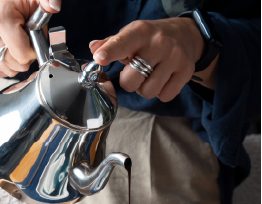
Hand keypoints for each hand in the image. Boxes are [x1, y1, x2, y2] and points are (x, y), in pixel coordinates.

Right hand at [0, 0, 60, 79]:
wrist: (6, 3)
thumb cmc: (21, 3)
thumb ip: (47, 0)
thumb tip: (53, 6)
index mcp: (0, 19)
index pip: (22, 55)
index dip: (33, 51)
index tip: (33, 37)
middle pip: (16, 66)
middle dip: (26, 57)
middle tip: (25, 40)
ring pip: (7, 71)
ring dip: (17, 63)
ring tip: (16, 44)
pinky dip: (6, 67)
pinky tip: (9, 52)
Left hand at [89, 18, 205, 100]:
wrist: (186, 35)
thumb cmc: (150, 39)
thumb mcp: (131, 35)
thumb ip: (111, 44)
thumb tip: (94, 49)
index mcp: (139, 32)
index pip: (122, 43)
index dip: (110, 52)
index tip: (100, 58)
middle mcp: (158, 43)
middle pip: (132, 80)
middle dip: (129, 83)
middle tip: (135, 74)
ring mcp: (174, 57)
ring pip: (148, 92)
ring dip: (145, 89)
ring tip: (150, 76)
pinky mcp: (185, 71)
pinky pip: (164, 96)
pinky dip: (161, 92)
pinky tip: (163, 79)